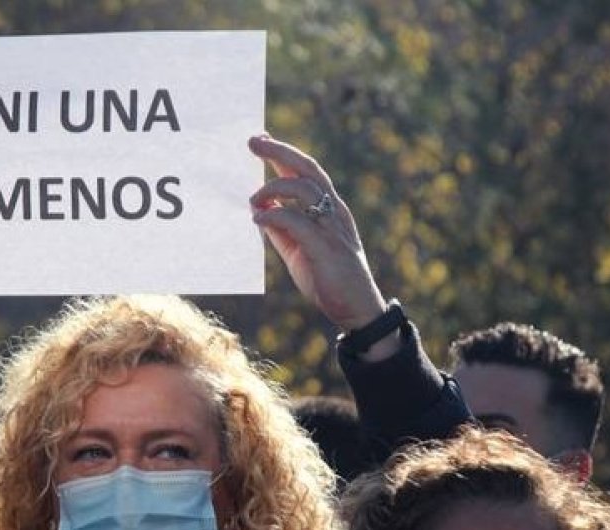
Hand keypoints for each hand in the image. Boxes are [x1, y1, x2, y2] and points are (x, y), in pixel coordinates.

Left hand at [248, 134, 386, 330]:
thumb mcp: (297, 249)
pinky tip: (258, 218)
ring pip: (305, 188)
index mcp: (330, 209)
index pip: (307, 171)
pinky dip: (274, 214)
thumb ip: (281, 228)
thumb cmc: (328, 278)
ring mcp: (332, 228)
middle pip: (308, 169)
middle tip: (253, 140)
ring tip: (253, 198)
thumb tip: (259, 210)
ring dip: (273, 186)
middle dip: (279, 151)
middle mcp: (335, 212)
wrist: (356, 310)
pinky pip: (297, 221)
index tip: (261, 139)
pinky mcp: (326, 248)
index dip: (284, 153)